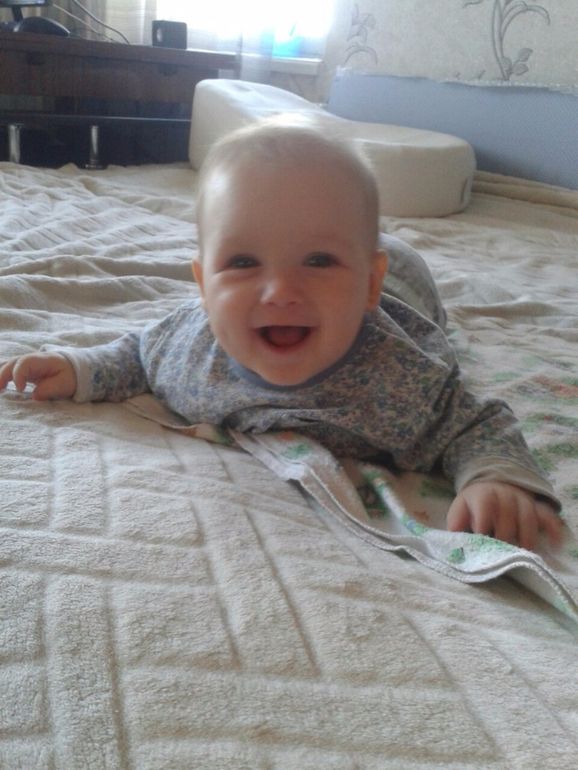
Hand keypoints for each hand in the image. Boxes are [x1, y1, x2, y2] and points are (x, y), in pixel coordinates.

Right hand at [0, 352, 76, 400]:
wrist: (73, 369)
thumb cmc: (69, 376)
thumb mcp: (64, 384)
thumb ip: (49, 389)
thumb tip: (34, 396)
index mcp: (42, 361)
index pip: (24, 363)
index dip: (18, 375)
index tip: (19, 389)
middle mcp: (30, 360)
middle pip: (11, 363)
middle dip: (2, 375)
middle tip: (0, 390)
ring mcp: (25, 364)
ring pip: (6, 365)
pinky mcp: (22, 371)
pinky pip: (7, 370)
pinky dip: (1, 375)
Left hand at [446, 480, 562, 550]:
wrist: (492, 484)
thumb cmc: (474, 504)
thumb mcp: (460, 508)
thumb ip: (456, 523)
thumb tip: (454, 539)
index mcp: (484, 494)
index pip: (485, 506)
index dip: (482, 523)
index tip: (480, 540)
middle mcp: (506, 495)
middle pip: (507, 516)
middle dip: (504, 536)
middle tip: (499, 555)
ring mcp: (523, 501)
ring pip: (528, 519)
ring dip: (525, 538)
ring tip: (522, 556)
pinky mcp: (536, 509)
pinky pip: (548, 518)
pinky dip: (553, 531)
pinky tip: (554, 546)